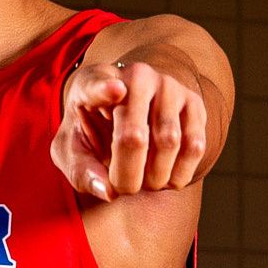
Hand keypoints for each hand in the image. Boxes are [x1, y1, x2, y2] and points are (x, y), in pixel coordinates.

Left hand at [51, 61, 206, 201]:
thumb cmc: (91, 132)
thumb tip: (108, 191)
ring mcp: (167, 86)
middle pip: (134, 133)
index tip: (115, 90)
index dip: (104, 89)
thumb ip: (81, 170)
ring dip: (156, 176)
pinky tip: (166, 177)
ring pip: (169, 141)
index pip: (96, 84)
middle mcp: (134, 76)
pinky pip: (195, 145)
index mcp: (92, 83)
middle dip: (128, 172)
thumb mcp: (73, 150)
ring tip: (143, 181)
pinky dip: (180, 173)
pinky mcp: (193, 101)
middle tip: (123, 188)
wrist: (123, 113)